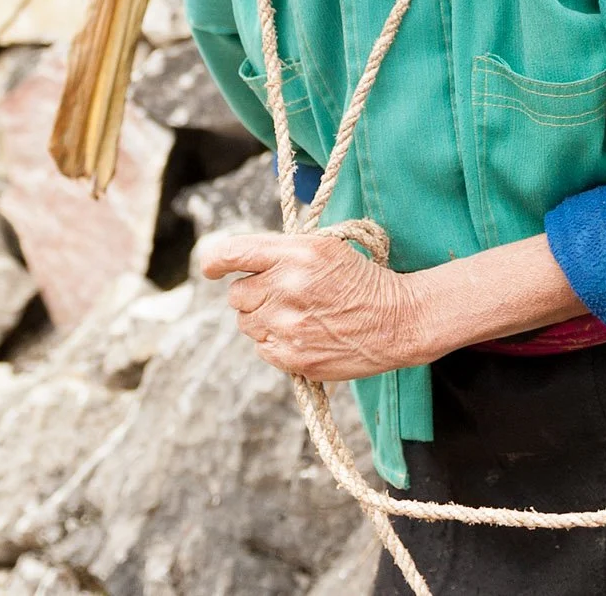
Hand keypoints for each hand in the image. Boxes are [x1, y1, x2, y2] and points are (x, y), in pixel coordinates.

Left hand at [198, 229, 424, 380]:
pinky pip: (261, 348)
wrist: (396, 320)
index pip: (235, 253)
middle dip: (252, 293)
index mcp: (294, 253)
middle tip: (280, 294)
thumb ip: (281, 252)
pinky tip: (301, 334)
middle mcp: (286, 286)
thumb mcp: (323, 247)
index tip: (210, 267)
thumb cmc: (359, 278)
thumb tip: (240, 262)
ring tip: (296, 315)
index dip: (215, 261)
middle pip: (236, 294)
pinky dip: (273, 342)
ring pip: (246, 322)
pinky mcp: (293, 357)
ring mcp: (288, 325)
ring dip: (261, 319)